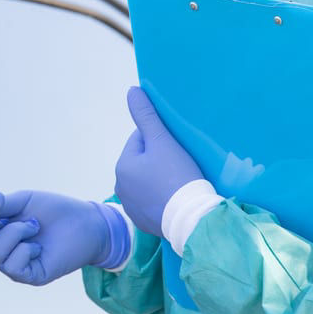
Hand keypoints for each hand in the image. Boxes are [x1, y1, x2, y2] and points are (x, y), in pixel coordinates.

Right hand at [0, 190, 125, 285]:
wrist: (87, 223)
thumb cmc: (55, 210)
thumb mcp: (23, 201)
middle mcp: (0, 249)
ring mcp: (13, 265)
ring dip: (14, 231)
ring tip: (34, 225)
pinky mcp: (29, 276)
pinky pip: (12, 265)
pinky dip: (25, 249)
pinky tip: (39, 245)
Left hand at [115, 87, 203, 235]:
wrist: (192, 219)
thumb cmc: (176, 176)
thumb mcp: (162, 141)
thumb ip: (146, 115)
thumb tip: (132, 90)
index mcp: (122, 166)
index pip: (140, 140)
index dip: (160, 140)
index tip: (176, 149)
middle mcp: (120, 188)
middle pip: (143, 162)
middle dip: (158, 160)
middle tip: (180, 165)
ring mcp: (131, 207)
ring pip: (147, 182)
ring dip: (159, 178)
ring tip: (180, 181)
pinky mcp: (144, 223)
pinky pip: (152, 201)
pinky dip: (162, 197)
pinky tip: (176, 198)